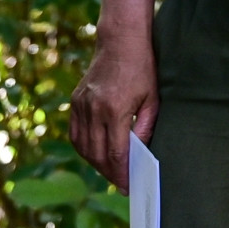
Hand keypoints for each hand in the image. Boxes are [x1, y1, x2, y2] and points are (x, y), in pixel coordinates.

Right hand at [69, 32, 157, 190]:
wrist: (120, 40)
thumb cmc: (142, 68)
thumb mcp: (152, 99)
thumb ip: (145, 128)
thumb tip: (139, 155)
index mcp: (114, 110)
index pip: (116, 153)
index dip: (122, 174)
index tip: (129, 187)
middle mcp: (94, 109)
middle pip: (97, 154)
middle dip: (110, 174)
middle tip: (121, 184)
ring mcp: (81, 105)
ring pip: (83, 147)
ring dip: (96, 164)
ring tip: (110, 172)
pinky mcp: (76, 100)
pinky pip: (76, 133)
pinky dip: (84, 148)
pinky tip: (95, 154)